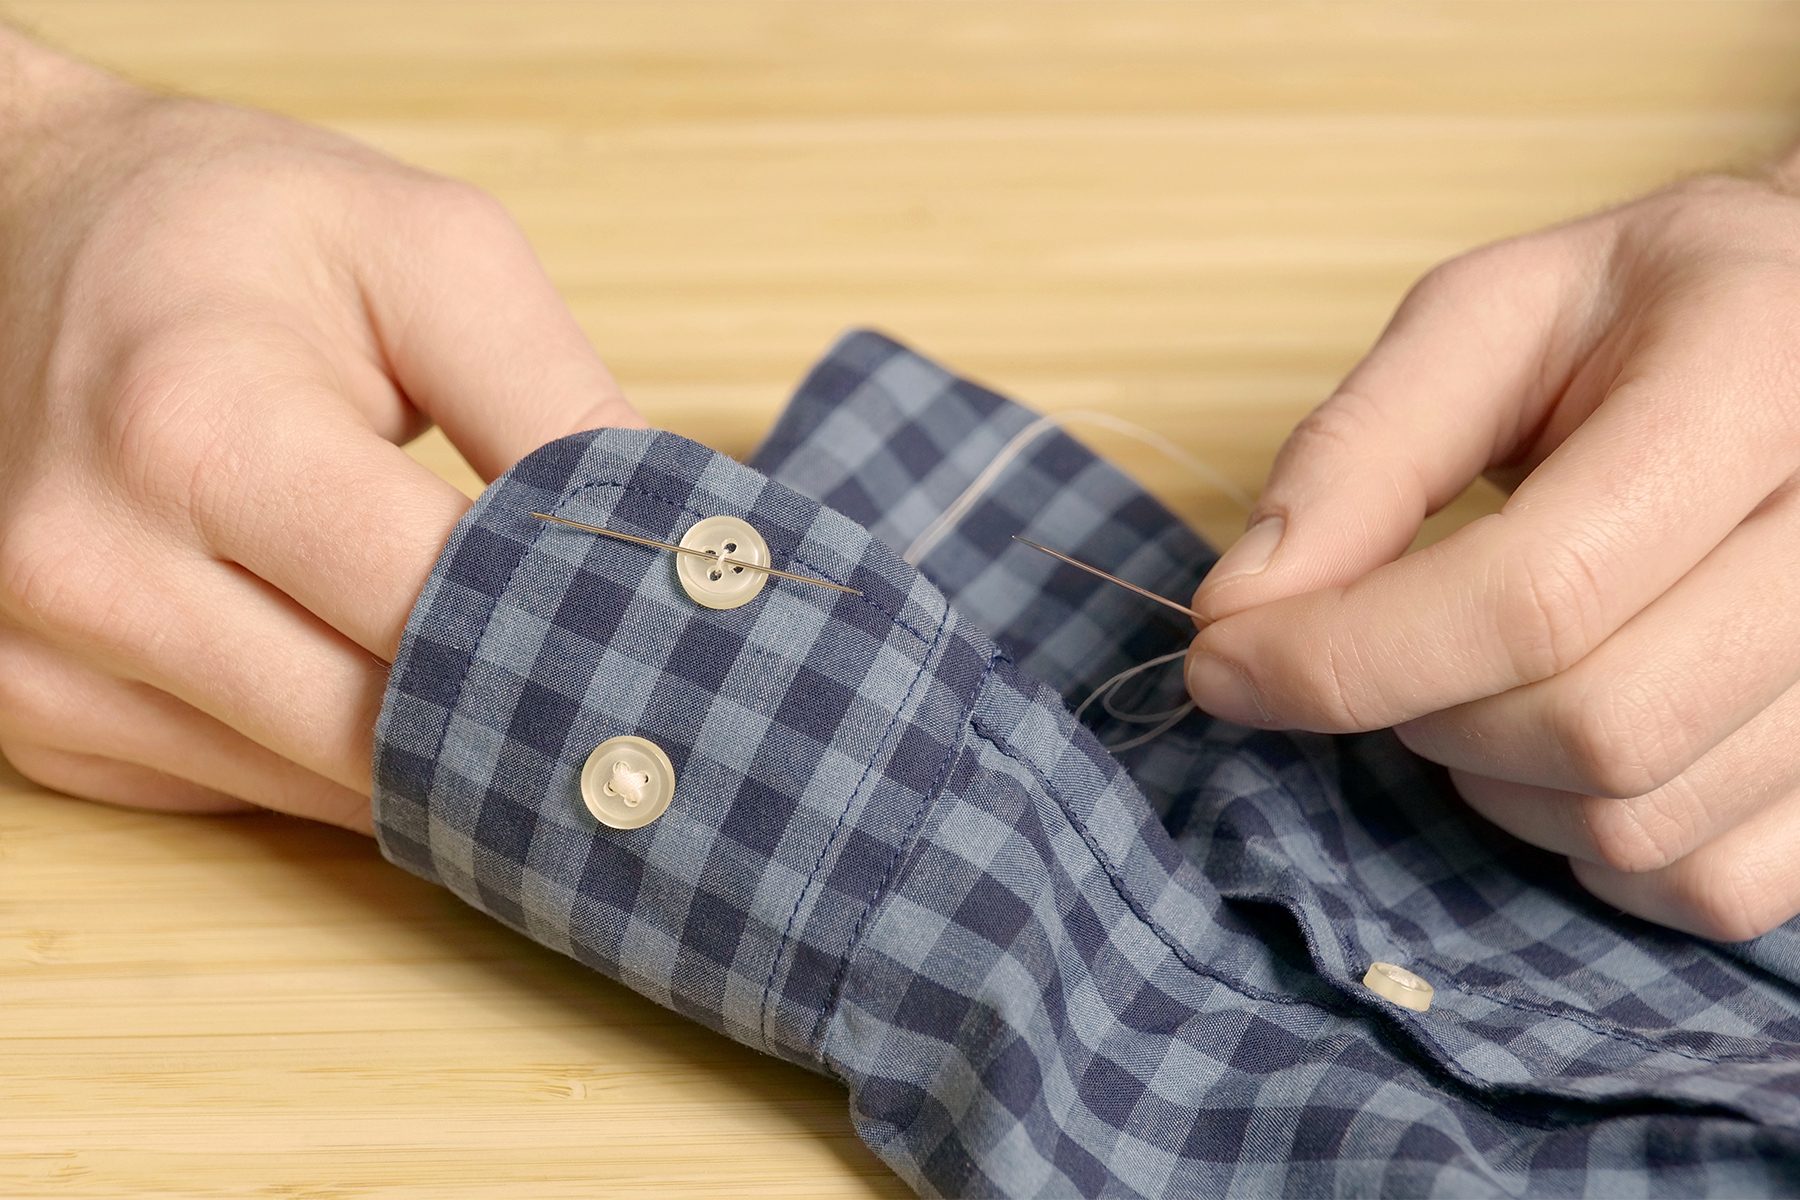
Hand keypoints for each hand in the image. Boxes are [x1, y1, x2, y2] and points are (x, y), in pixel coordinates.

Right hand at [0, 38, 639, 832]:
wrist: (20, 225)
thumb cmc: (234, 225)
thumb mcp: (428, 253)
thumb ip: (557, 402)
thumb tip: (682, 555)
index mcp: (195, 430)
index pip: (440, 611)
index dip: (585, 646)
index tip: (699, 667)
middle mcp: (88, 569)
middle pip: (378, 735)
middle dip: (530, 734)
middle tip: (654, 727)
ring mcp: (37, 660)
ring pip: (317, 791)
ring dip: (443, 764)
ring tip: (550, 715)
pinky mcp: (33, 715)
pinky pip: (241, 793)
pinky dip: (341, 766)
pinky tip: (410, 708)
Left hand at [1184, 170, 1799, 940]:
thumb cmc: (1640, 318)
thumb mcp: (1489, 321)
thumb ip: (1360, 453)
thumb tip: (1240, 610)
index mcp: (1758, 380)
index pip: (1540, 590)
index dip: (1347, 653)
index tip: (1224, 659)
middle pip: (1596, 724)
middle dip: (1421, 711)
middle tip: (1370, 648)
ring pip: (1642, 820)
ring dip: (1494, 779)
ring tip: (1474, 674)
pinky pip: (1710, 887)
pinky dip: (1589, 844)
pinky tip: (1557, 747)